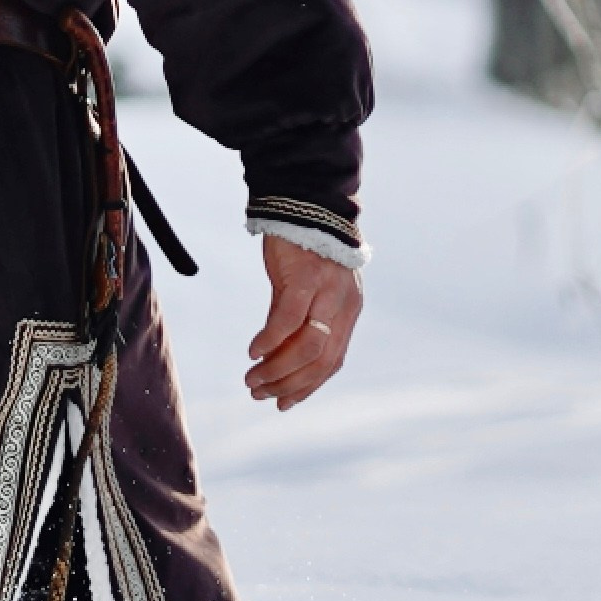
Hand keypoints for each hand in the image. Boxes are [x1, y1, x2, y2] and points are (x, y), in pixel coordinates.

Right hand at [245, 233, 361, 407]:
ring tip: (252, 379)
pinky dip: (271, 340)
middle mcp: (344, 305)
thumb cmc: (303, 244)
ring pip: (307, 347)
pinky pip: (288, 318)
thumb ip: (296, 320)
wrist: (306, 198)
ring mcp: (328, 292)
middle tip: (260, 394)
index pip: (332, 362)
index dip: (308, 387)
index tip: (282, 402)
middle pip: (321, 361)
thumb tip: (274, 355)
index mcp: (347, 310)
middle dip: (289, 385)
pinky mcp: (306, 276)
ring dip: (277, 369)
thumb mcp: (306, 287)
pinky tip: (253, 351)